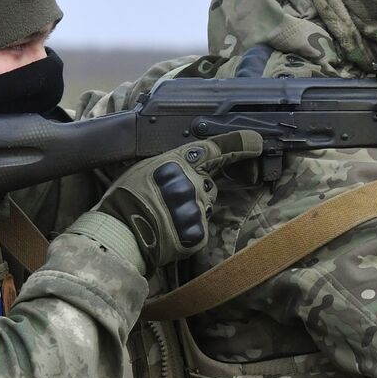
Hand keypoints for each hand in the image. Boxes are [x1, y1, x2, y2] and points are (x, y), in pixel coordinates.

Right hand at [97, 130, 262, 269]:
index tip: (257, 142)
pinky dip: (188, 230)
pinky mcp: (198, 234)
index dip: (239, 145)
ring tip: (164, 217)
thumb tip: (186, 164)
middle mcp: (193, 183)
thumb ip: (171, 163)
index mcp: (178, 162)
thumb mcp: (144, 167)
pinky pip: (199, 229)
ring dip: (190, 210)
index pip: (216, 150)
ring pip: (204, 207)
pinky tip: (169, 231)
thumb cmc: (125, 199)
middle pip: (208, 184)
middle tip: (169, 199)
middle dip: (195, 190)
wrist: (119, 235)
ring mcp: (197, 210)